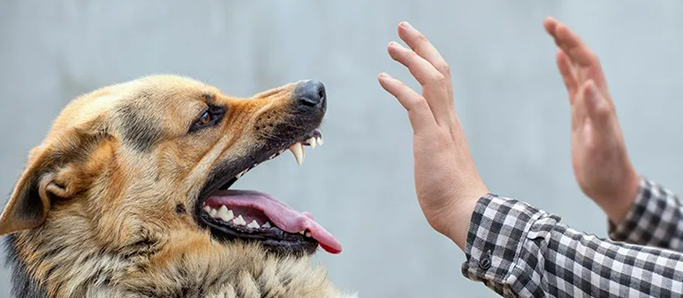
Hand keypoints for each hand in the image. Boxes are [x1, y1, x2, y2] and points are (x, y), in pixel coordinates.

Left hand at [378, 22, 487, 249]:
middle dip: (422, 46)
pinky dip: (399, 87)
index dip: (428, 61)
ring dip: (411, 58)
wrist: (468, 215)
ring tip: (392, 45)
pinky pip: (415, 104)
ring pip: (432, 79)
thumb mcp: (441, 167)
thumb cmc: (454, 198)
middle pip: (440, 71)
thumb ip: (436, 155)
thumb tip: (432, 160)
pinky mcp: (431, 139)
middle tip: (403, 28)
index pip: (442, 83)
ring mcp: (442, 128)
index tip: (414, 48)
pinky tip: (383, 78)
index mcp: (451, 124)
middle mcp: (449, 120)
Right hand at [544, 18, 639, 223]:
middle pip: (582, 60)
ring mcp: (588, 106)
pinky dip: (565, 70)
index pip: (587, 63)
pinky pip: (571, 86)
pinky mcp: (580, 116)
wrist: (610, 185)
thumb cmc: (607, 168)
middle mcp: (596, 98)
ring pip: (577, 69)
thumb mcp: (602, 143)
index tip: (555, 28)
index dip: (572, 43)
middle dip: (566, 39)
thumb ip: (598, 114)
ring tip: (552, 32)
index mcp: (600, 101)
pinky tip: (558, 60)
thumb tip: (589, 84)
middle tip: (547, 22)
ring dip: (566, 49)